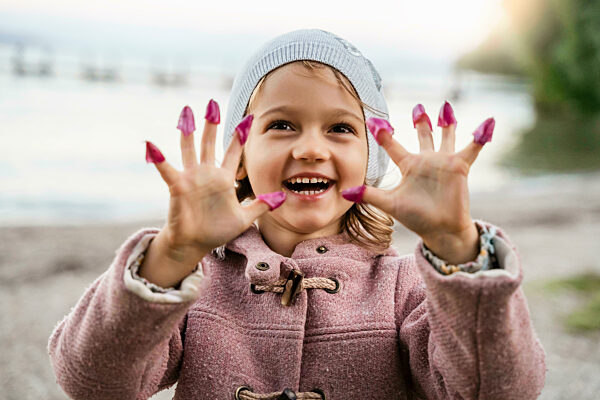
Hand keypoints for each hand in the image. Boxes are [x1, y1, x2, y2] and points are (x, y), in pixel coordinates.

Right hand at [145, 101, 285, 260]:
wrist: (196, 244)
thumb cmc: (217, 230)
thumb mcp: (244, 218)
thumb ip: (261, 205)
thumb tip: (282, 197)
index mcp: (223, 179)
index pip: (233, 152)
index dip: (240, 136)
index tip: (248, 118)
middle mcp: (207, 174)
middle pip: (210, 143)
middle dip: (212, 124)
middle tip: (212, 103)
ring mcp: (191, 178)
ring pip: (189, 149)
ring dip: (187, 131)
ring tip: (186, 111)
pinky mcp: (178, 186)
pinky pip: (167, 169)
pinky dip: (158, 158)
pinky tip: (151, 144)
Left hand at [343, 102, 494, 263]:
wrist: (440, 230)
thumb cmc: (415, 217)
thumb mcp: (390, 204)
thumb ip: (369, 195)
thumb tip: (346, 193)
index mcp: (408, 166)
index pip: (393, 145)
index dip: (384, 133)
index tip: (374, 120)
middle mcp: (425, 160)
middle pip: (423, 134)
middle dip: (420, 121)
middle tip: (417, 107)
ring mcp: (443, 162)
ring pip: (446, 136)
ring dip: (447, 122)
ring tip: (445, 106)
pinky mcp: (460, 166)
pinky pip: (472, 147)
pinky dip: (480, 135)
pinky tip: (489, 122)